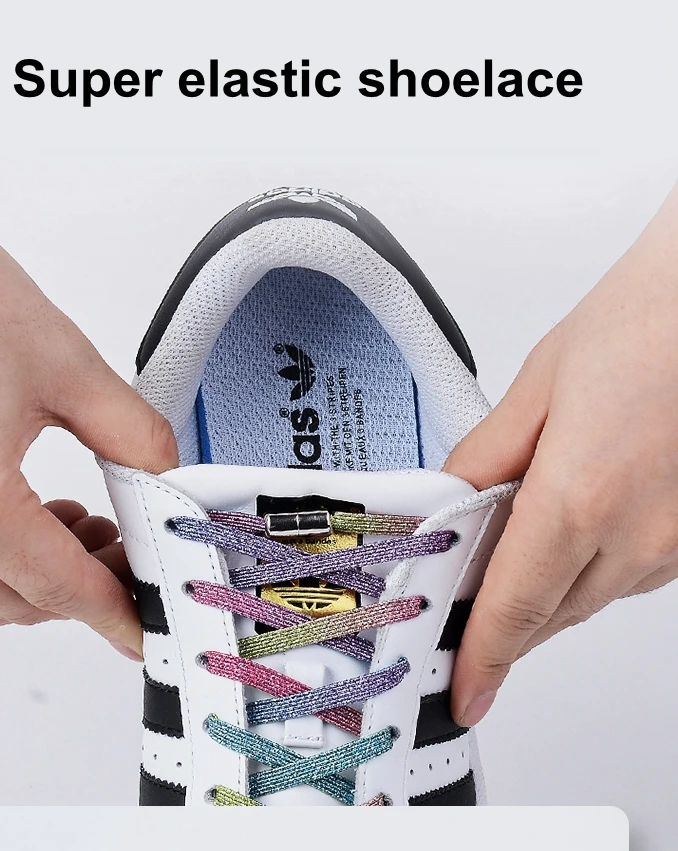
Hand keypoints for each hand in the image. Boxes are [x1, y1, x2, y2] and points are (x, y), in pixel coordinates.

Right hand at [0, 170, 177, 657]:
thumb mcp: (69, 369)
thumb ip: (133, 438)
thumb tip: (164, 481)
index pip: (64, 589)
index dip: (117, 612)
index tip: (142, 625)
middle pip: (21, 604)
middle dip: (86, 588)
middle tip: (129, 547)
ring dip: (38, 580)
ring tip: (82, 526)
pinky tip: (26, 516)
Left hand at [445, 182, 677, 726]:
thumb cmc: (643, 327)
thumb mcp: (536, 388)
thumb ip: (483, 459)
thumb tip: (448, 505)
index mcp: (580, 498)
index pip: (513, 608)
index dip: (481, 658)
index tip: (464, 690)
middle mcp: (636, 535)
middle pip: (547, 614)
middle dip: (500, 620)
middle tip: (460, 605)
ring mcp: (675, 543)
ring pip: (587, 599)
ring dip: (542, 589)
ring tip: (511, 545)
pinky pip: (625, 575)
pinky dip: (584, 566)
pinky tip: (569, 524)